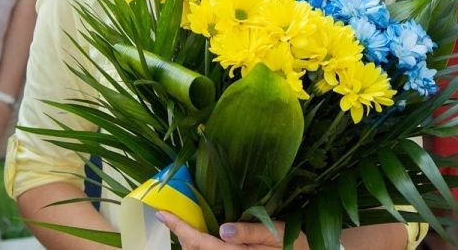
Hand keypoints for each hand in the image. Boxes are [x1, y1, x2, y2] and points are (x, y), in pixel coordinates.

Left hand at [157, 211, 307, 248]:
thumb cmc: (296, 243)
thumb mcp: (277, 234)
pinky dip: (201, 246)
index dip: (179, 227)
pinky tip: (204, 236)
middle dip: (182, 234)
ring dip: (191, 242)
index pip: (201, 242)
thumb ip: (250, 232)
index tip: (161, 212)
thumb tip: (222, 229)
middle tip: (175, 214)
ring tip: (188, 225)